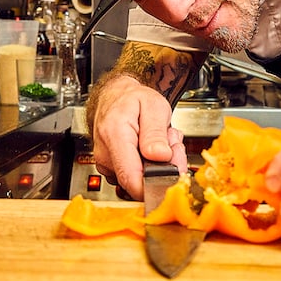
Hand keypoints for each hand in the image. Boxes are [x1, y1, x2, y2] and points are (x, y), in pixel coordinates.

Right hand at [89, 76, 187, 198]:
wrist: (115, 97)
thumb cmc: (132, 99)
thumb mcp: (153, 106)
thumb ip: (156, 132)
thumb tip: (160, 156)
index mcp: (115, 136)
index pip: (132, 179)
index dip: (156, 184)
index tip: (174, 173)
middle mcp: (106, 155)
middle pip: (141, 181)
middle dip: (165, 167)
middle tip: (172, 143)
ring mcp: (107, 165)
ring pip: (141, 180)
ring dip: (159, 165)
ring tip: (161, 142)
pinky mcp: (112, 170)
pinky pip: (136, 177)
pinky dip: (150, 166)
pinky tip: (152, 150)